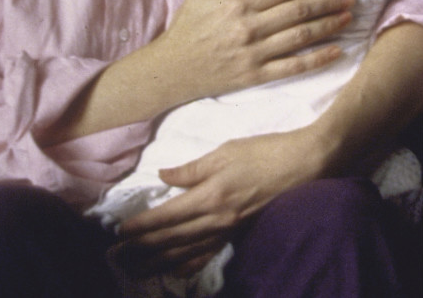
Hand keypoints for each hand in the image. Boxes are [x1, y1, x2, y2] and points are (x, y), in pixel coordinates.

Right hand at [44, 0, 355, 142]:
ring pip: (300, 37)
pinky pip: (292, 68)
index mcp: (238, 4)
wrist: (168, 71)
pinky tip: (337, 51)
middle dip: (328, 2)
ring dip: (328, 26)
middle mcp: (249, 28)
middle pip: (298, 11)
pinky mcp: (255, 76)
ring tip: (348, 17)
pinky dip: (316, 59)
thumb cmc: (186, 29)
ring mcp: (253, 54)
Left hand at [115, 128, 323, 276]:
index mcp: (210, 195)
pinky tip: (177, 270)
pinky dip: (191, 265)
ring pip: (188, 252)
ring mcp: (230, 230)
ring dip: (160, 262)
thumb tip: (164, 176)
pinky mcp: (242, 233)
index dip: (142, 225)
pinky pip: (211, 254)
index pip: (167, 216)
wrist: (305, 164)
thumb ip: (193, 168)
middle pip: (172, 239)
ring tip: (136, 269)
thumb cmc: (266, 151)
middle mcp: (217, 218)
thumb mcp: (226, 151)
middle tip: (117, 256)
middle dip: (143, 249)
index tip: (120, 231)